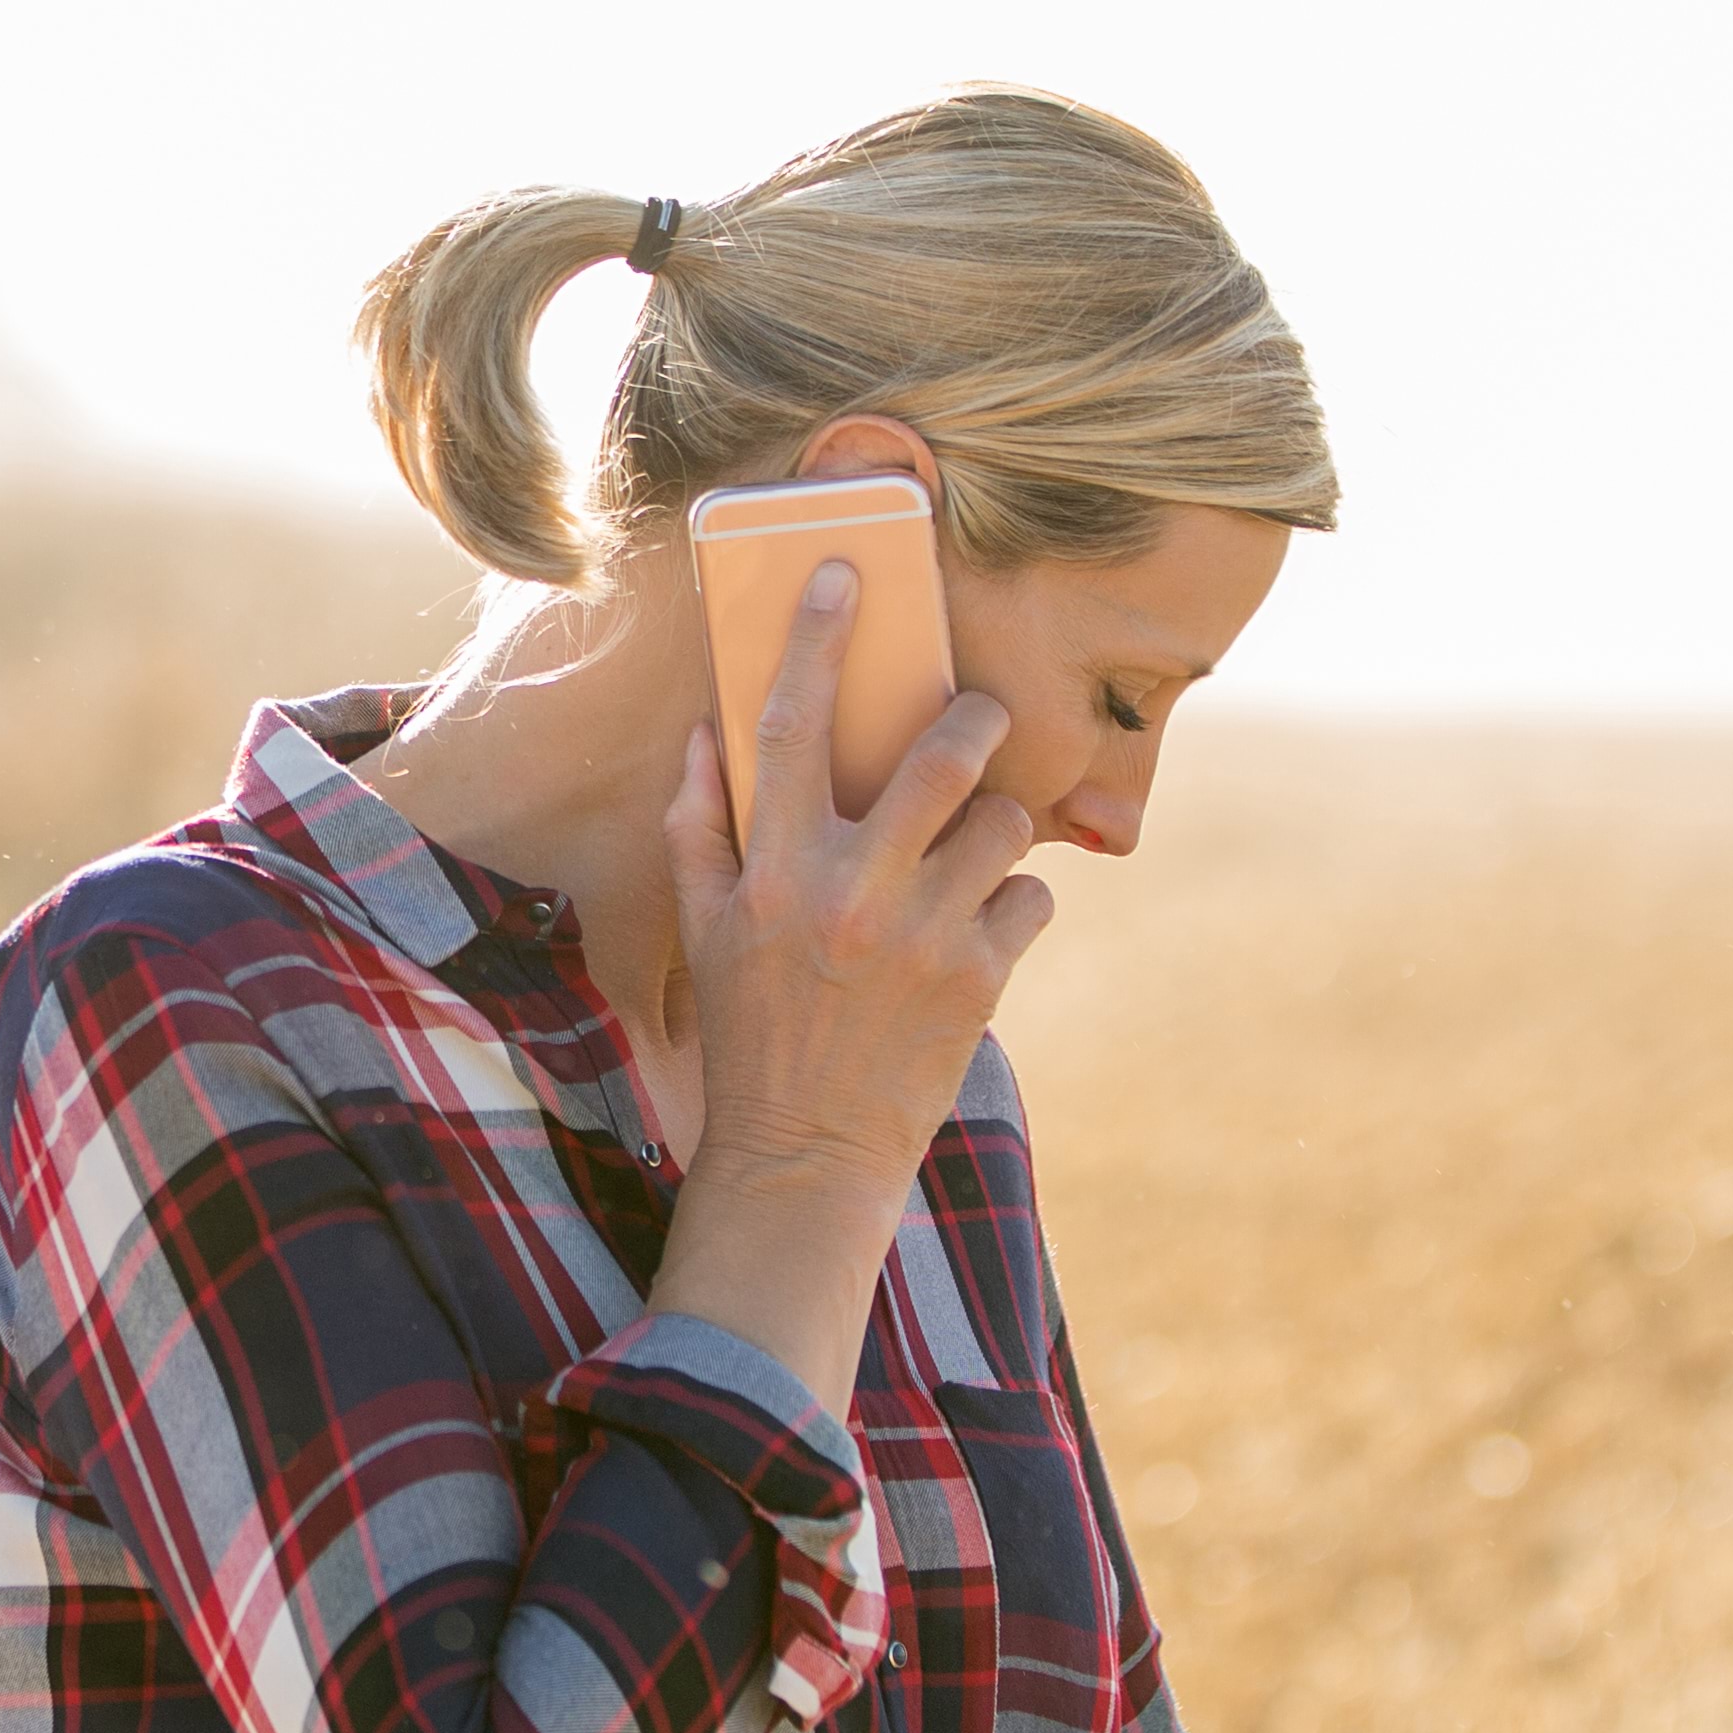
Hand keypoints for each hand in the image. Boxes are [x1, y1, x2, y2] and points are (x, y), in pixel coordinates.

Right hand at [640, 566, 1054, 1405]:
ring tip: (976, 852)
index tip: (843, 576)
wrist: (805, 1156)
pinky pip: (1032, 895)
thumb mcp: (706, 932)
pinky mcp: (981, 980)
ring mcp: (922, 935)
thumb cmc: (750, 1031)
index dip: (816, 640)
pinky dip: (1017, 901)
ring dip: (1001, 824)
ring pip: (1006, 822)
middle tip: (978, 720)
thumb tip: (704, 735)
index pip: (790, 727)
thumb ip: (700, 829)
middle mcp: (849, 891)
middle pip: (943, 753)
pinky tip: (982, 931)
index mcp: (773, 870)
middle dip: (976, 719)